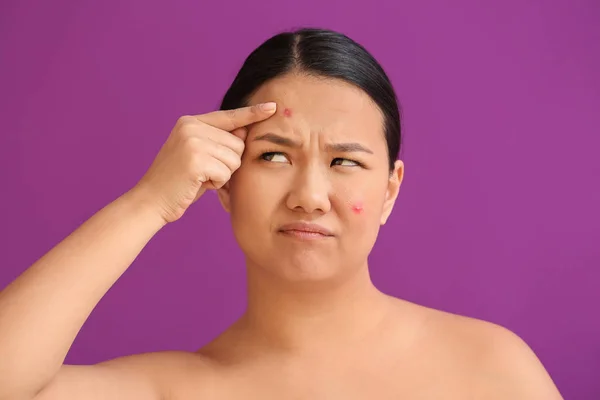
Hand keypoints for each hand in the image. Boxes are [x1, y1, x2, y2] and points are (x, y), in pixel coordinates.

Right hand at [132, 102, 276, 222]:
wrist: (151, 200)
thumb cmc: (179, 182)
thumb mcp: (199, 156)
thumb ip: (220, 142)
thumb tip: (245, 131)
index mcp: (191, 122)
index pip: (230, 116)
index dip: (253, 113)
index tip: (273, 106)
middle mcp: (191, 127)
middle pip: (238, 143)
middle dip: (229, 163)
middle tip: (205, 172)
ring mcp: (192, 141)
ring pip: (235, 159)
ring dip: (223, 175)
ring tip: (200, 178)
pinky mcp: (195, 160)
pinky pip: (226, 172)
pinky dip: (217, 183)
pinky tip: (199, 184)